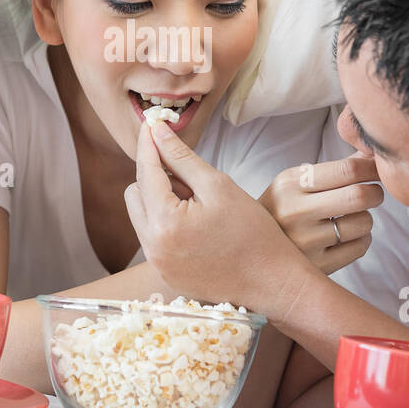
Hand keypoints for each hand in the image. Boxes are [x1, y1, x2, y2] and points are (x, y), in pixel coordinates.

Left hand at [123, 120, 311, 315]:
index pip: (145, 172)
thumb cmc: (253, 233)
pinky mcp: (165, 274)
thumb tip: (158, 132)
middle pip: (135, 194)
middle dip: (155, 178)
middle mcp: (152, 247)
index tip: (151, 124)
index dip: (148, 145)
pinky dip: (167, 224)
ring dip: (160, 201)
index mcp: (165, 223)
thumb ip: (182, 158)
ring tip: (198, 205)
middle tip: (190, 178)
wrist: (273, 284)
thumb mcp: (219, 186)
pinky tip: (198, 226)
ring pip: (142, 216)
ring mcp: (157, 264)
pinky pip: (153, 238)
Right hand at [257, 154, 382, 274]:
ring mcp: (304, 242)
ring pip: (363, 223)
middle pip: (359, 196)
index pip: (347, 169)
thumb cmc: (284, 207)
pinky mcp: (316, 266)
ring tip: (351, 218)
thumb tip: (372, 153)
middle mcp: (294, 212)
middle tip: (373, 193)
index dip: (372, 168)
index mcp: (289, 184)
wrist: (251, 247)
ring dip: (366, 219)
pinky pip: (360, 247)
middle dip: (375, 192)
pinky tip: (346, 237)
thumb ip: (335, 168)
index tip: (378, 170)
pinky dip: (361, 239)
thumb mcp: (297, 181)